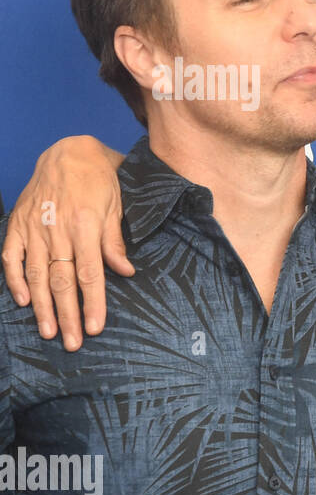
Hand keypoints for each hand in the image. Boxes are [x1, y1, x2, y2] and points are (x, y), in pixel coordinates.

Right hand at [1, 136, 130, 350]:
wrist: (68, 151)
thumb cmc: (99, 179)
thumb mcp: (117, 205)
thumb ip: (115, 240)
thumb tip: (125, 272)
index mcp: (85, 225)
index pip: (90, 274)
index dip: (93, 303)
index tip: (96, 327)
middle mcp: (57, 230)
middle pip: (62, 281)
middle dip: (68, 315)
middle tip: (73, 343)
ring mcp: (34, 228)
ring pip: (37, 275)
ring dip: (42, 306)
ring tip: (50, 332)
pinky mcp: (17, 224)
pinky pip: (12, 256)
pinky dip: (15, 279)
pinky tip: (23, 301)